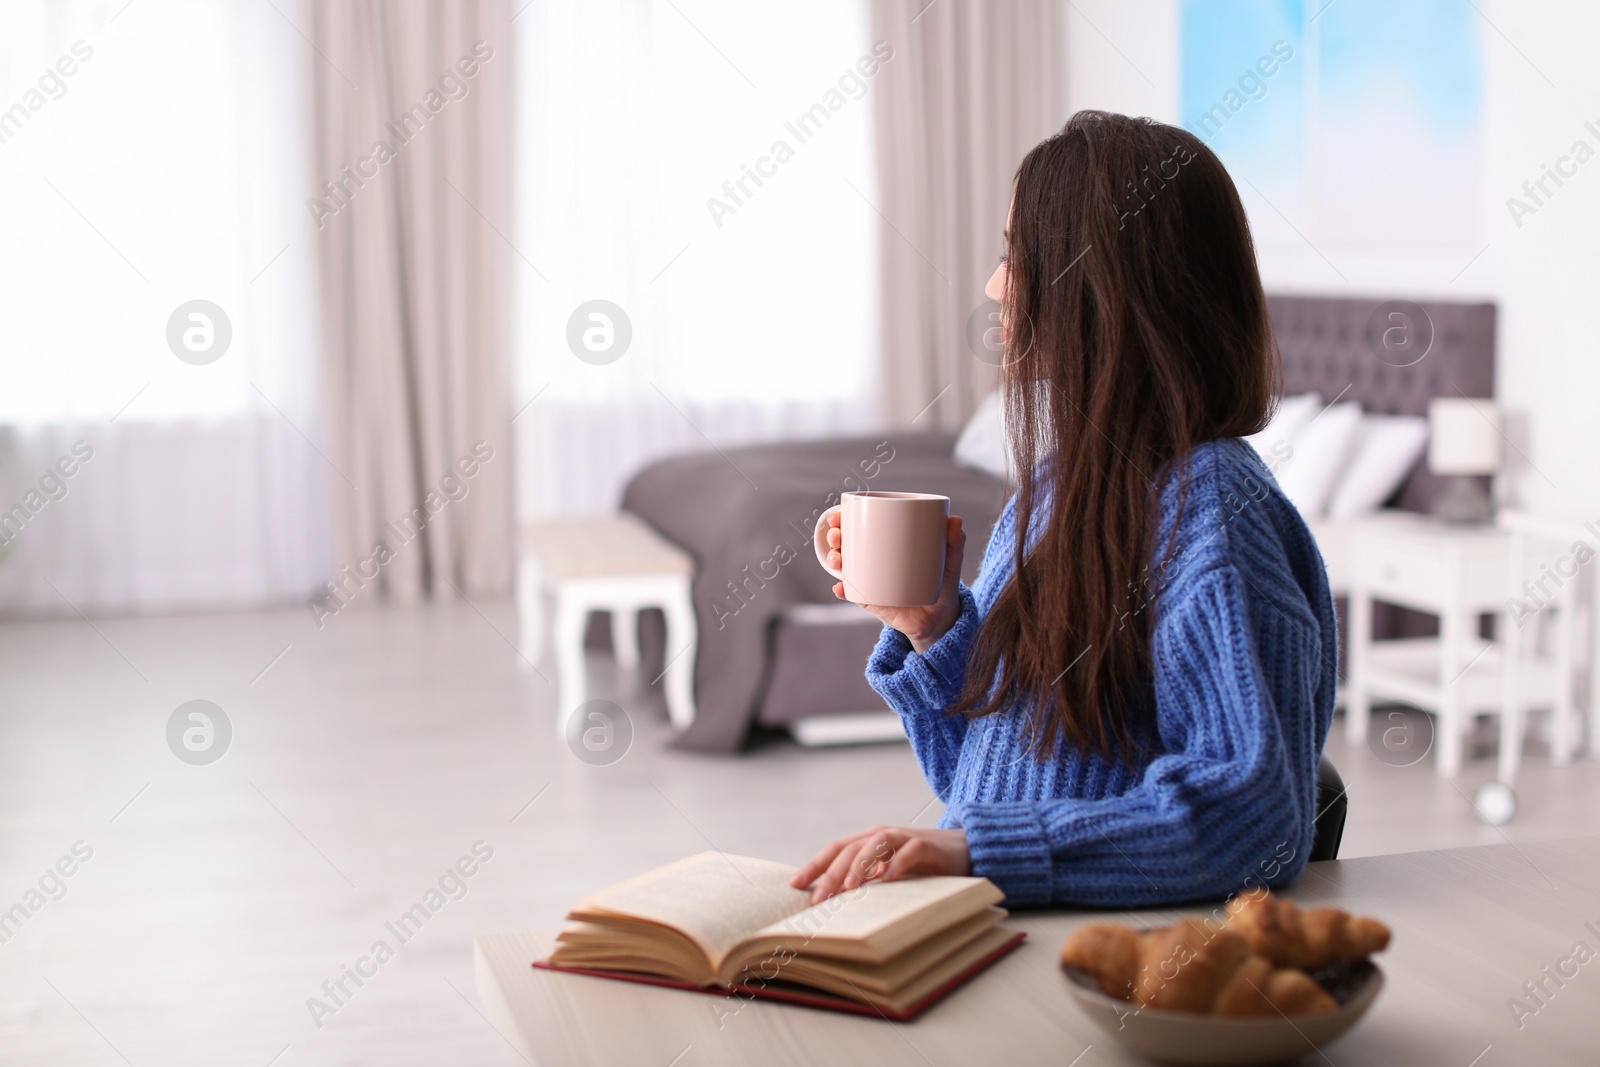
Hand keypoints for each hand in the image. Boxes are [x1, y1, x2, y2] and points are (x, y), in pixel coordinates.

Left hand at [789, 826, 970, 903]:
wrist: (962, 849)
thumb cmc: (918, 865)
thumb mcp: (887, 873)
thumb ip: (864, 880)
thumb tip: (831, 901)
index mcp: (867, 842)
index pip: (835, 849)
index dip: (814, 865)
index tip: (794, 885)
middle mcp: (881, 836)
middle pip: (850, 848)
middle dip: (832, 873)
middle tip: (819, 899)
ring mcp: (904, 838)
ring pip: (876, 844)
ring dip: (861, 865)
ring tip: (850, 889)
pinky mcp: (926, 845)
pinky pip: (909, 851)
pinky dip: (897, 864)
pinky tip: (888, 880)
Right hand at [827, 512, 964, 652]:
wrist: (940, 618)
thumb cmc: (943, 584)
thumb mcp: (950, 562)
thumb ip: (955, 543)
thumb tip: (956, 520)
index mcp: (888, 544)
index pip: (861, 527)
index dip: (843, 520)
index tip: (838, 515)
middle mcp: (874, 560)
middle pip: (847, 545)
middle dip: (835, 537)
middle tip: (837, 536)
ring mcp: (871, 581)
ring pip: (846, 567)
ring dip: (835, 560)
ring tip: (838, 560)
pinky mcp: (872, 601)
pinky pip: (853, 595)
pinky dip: (843, 592)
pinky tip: (840, 588)